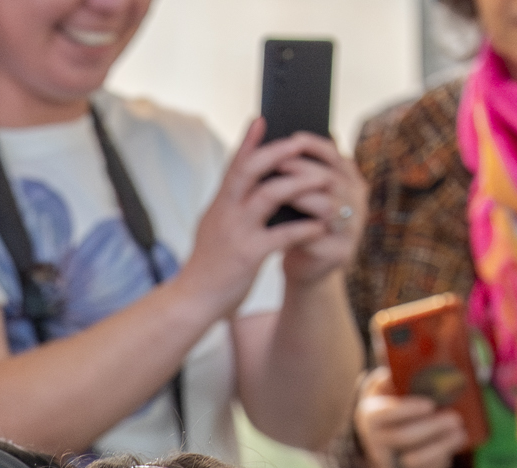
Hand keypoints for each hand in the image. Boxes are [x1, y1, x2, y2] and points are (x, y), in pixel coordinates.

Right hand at [177, 125, 349, 311]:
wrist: (193, 300)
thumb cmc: (210, 265)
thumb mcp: (214, 227)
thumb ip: (231, 205)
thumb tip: (250, 186)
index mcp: (219, 203)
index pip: (234, 163)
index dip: (249, 140)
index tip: (262, 118)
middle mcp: (226, 211)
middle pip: (251, 168)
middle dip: (278, 153)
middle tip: (301, 143)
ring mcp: (237, 231)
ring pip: (270, 195)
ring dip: (300, 183)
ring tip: (323, 179)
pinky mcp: (248, 255)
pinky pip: (282, 235)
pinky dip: (304, 228)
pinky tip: (320, 225)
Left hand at [258, 129, 368, 289]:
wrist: (305, 269)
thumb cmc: (299, 225)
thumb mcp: (300, 193)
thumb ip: (298, 168)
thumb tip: (275, 136)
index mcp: (350, 180)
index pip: (335, 155)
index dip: (313, 145)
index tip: (290, 137)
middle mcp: (358, 202)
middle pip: (330, 178)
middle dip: (301, 169)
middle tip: (275, 164)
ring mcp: (353, 228)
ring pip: (327, 206)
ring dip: (299, 197)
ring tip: (272, 193)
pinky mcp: (342, 252)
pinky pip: (319, 237)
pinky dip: (298, 230)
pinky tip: (277, 225)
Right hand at [353, 368, 469, 467]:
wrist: (377, 446)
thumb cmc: (388, 410)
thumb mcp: (382, 393)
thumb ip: (389, 379)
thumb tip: (400, 364)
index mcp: (370, 415)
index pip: (385, 413)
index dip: (408, 409)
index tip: (430, 404)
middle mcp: (373, 440)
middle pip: (403, 436)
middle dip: (433, 427)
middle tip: (456, 418)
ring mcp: (384, 462)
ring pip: (414, 458)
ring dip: (441, 445)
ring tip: (460, 433)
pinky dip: (439, 460)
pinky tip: (452, 447)